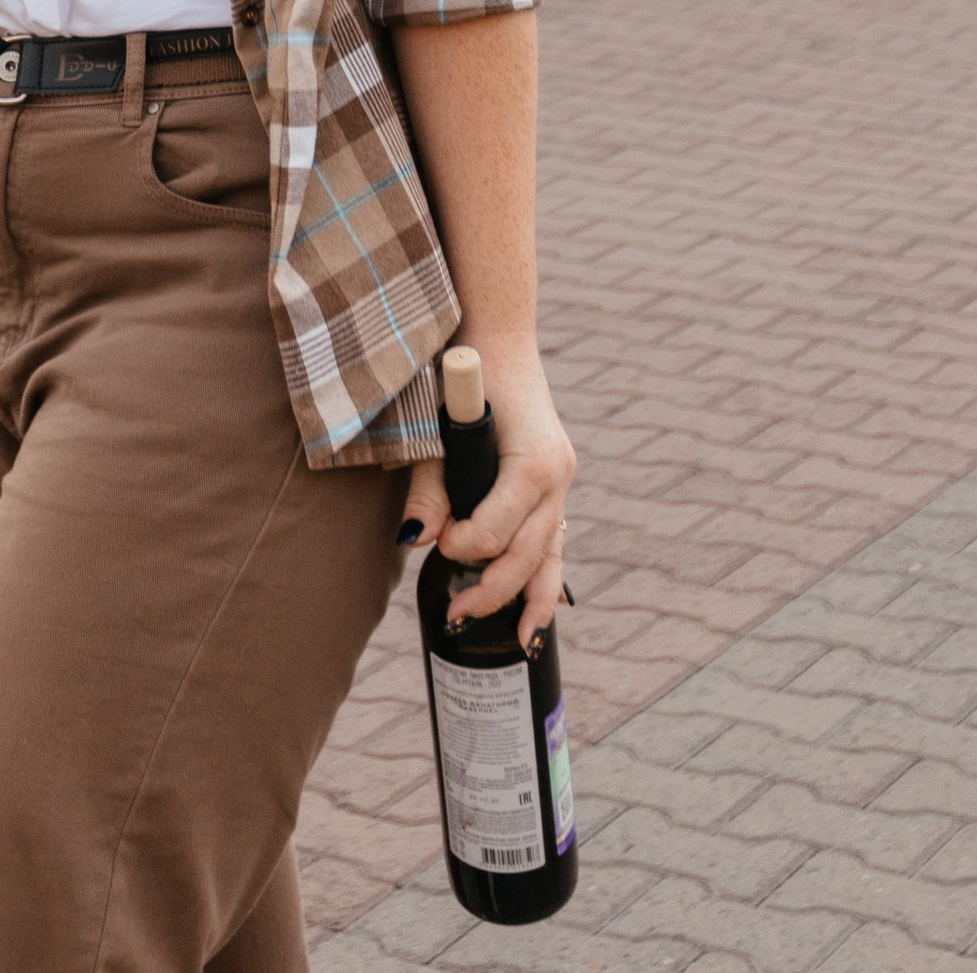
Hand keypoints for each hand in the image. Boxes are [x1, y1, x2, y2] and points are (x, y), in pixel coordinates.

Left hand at [403, 362, 575, 648]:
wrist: (497, 334)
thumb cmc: (466, 374)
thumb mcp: (440, 423)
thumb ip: (429, 484)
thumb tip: (414, 542)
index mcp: (535, 460)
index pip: (499, 528)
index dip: (464, 545)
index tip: (438, 542)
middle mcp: (557, 476)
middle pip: (529, 553)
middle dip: (493, 590)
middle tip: (454, 615)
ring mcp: (562, 482)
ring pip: (552, 556)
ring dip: (530, 600)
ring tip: (518, 643)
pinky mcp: (554, 485)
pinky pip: (554, 542)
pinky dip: (545, 579)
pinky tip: (537, 615)